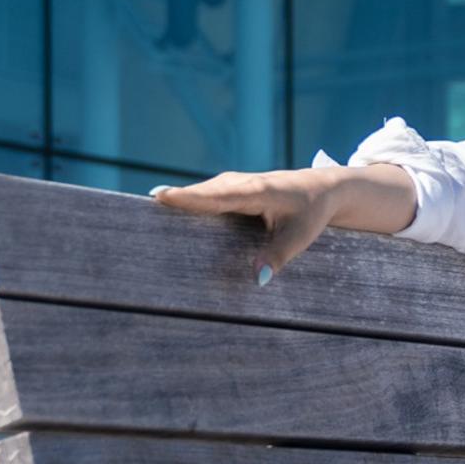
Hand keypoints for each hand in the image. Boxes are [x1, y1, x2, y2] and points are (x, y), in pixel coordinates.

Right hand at [148, 167, 343, 281]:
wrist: (323, 189)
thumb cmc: (312, 212)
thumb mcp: (301, 236)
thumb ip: (278, 256)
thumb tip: (257, 279)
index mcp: (257, 191)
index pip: (217, 195)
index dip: (189, 197)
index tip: (160, 197)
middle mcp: (241, 183)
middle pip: (201, 194)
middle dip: (174, 201)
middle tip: (141, 212)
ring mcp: (233, 184)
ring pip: (201, 194)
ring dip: (177, 202)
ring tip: (145, 216)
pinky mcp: (230, 189)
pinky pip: (205, 197)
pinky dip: (188, 203)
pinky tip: (166, 214)